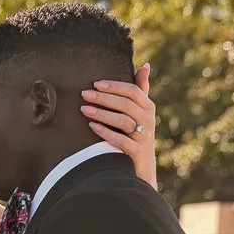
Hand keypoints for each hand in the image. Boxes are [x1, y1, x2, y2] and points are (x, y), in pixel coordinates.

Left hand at [83, 62, 157, 187]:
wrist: (141, 168)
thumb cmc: (137, 134)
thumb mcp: (141, 112)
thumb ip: (141, 90)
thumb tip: (146, 65)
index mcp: (148, 107)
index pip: (133, 91)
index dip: (115, 86)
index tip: (95, 83)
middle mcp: (149, 120)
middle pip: (126, 104)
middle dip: (104, 98)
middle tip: (84, 94)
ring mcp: (144, 136)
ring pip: (123, 121)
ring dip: (102, 114)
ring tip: (84, 110)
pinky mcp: (137, 152)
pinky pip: (121, 140)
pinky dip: (106, 132)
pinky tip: (92, 127)